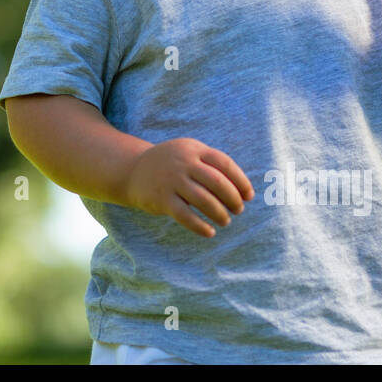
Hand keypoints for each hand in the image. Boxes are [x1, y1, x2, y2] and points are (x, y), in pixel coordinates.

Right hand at [124, 138, 254, 237]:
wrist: (132, 171)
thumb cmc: (171, 165)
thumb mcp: (188, 154)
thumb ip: (211, 165)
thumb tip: (242, 189)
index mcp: (194, 149)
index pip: (225, 163)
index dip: (241, 181)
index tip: (249, 195)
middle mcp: (183, 163)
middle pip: (217, 182)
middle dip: (233, 199)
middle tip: (239, 210)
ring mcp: (171, 180)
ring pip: (204, 200)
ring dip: (219, 213)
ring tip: (225, 221)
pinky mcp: (162, 199)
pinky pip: (185, 216)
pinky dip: (200, 226)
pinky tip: (210, 232)